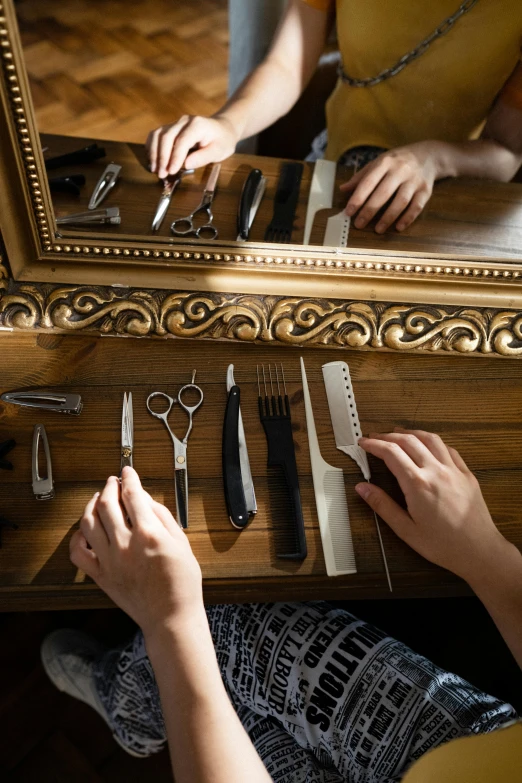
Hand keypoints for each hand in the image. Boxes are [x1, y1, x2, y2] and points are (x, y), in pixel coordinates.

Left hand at [70, 467, 202, 638]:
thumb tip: (144, 499)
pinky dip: (77, 536)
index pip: (133, 495)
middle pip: (107, 504)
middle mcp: (125, 545)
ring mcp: (109, 561)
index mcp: (149, 535)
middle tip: (113, 482)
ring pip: (88, 523)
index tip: (128, 472)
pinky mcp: (100, 576)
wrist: (171, 617)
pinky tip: (85, 529)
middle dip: (109, 487)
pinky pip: (78, 552)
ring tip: (98, 499)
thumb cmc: (181, 584)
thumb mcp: (181, 542)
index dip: (129, 479)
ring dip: (91, 505)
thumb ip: (162, 516)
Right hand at [146, 114, 238, 178]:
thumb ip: (203, 157)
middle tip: (161, 174)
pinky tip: (152, 160)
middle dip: (162, 157)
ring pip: (158, 134)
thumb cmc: (222, 141)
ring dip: (154, 153)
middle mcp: (184, 121)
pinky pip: (156, 135)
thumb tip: (186, 164)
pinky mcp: (170, 128)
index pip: (182, 141)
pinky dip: (152, 148)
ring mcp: (176, 123)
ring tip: (155, 169)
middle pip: (166, 136)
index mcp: (197, 125)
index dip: (175, 157)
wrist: (222, 129)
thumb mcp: (219, 151)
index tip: (171, 172)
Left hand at [340, 142, 441, 232]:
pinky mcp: (426, 190)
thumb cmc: (397, 161)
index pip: (369, 181)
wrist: (428, 155)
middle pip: (384, 193)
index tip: (348, 212)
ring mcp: (414, 180)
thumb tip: (343, 189)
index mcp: (385, 162)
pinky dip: (408, 218)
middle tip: (359, 225)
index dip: (358, 198)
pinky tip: (398, 228)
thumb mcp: (379, 163)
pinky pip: (417, 206)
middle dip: (370, 210)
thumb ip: (361, 177)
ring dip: (388, 217)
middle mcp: (400, 170)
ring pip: (401, 201)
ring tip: (378, 229)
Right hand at [355, 428, 511, 582]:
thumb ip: (382, 506)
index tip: (364, 443)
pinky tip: (427, 446)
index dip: (374, 444)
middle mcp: (436, 471)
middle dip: (388, 436)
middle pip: (408, 441)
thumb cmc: (444, 545)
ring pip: (430, 439)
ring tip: (398, 434)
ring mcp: (454, 470)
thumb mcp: (406, 530)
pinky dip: (433, 442)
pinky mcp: (466, 474)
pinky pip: (449, 449)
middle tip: (375, 437)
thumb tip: (362, 488)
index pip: (391, 453)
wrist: (479, 551)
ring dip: (411, 433)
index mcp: (418, 485)